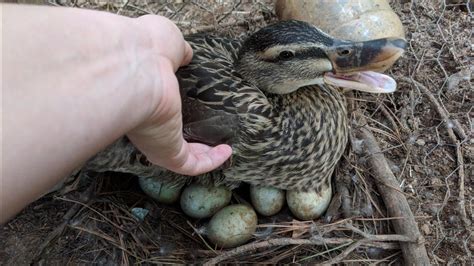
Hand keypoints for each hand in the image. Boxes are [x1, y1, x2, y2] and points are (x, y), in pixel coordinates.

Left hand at [127, 15, 231, 175]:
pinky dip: (211, 161)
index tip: (191, 107)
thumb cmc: (144, 49)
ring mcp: (156, 140)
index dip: (174, 110)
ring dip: (204, 153)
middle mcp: (146, 121)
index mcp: (142, 94)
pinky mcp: (168, 153)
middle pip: (168, 135)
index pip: (157, 108)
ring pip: (182, 155)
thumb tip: (186, 54)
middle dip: (189, 136)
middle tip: (209, 132)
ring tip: (223, 147)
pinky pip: (192, 164)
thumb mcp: (165, 42)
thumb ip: (177, 51)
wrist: (134, 67)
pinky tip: (226, 152)